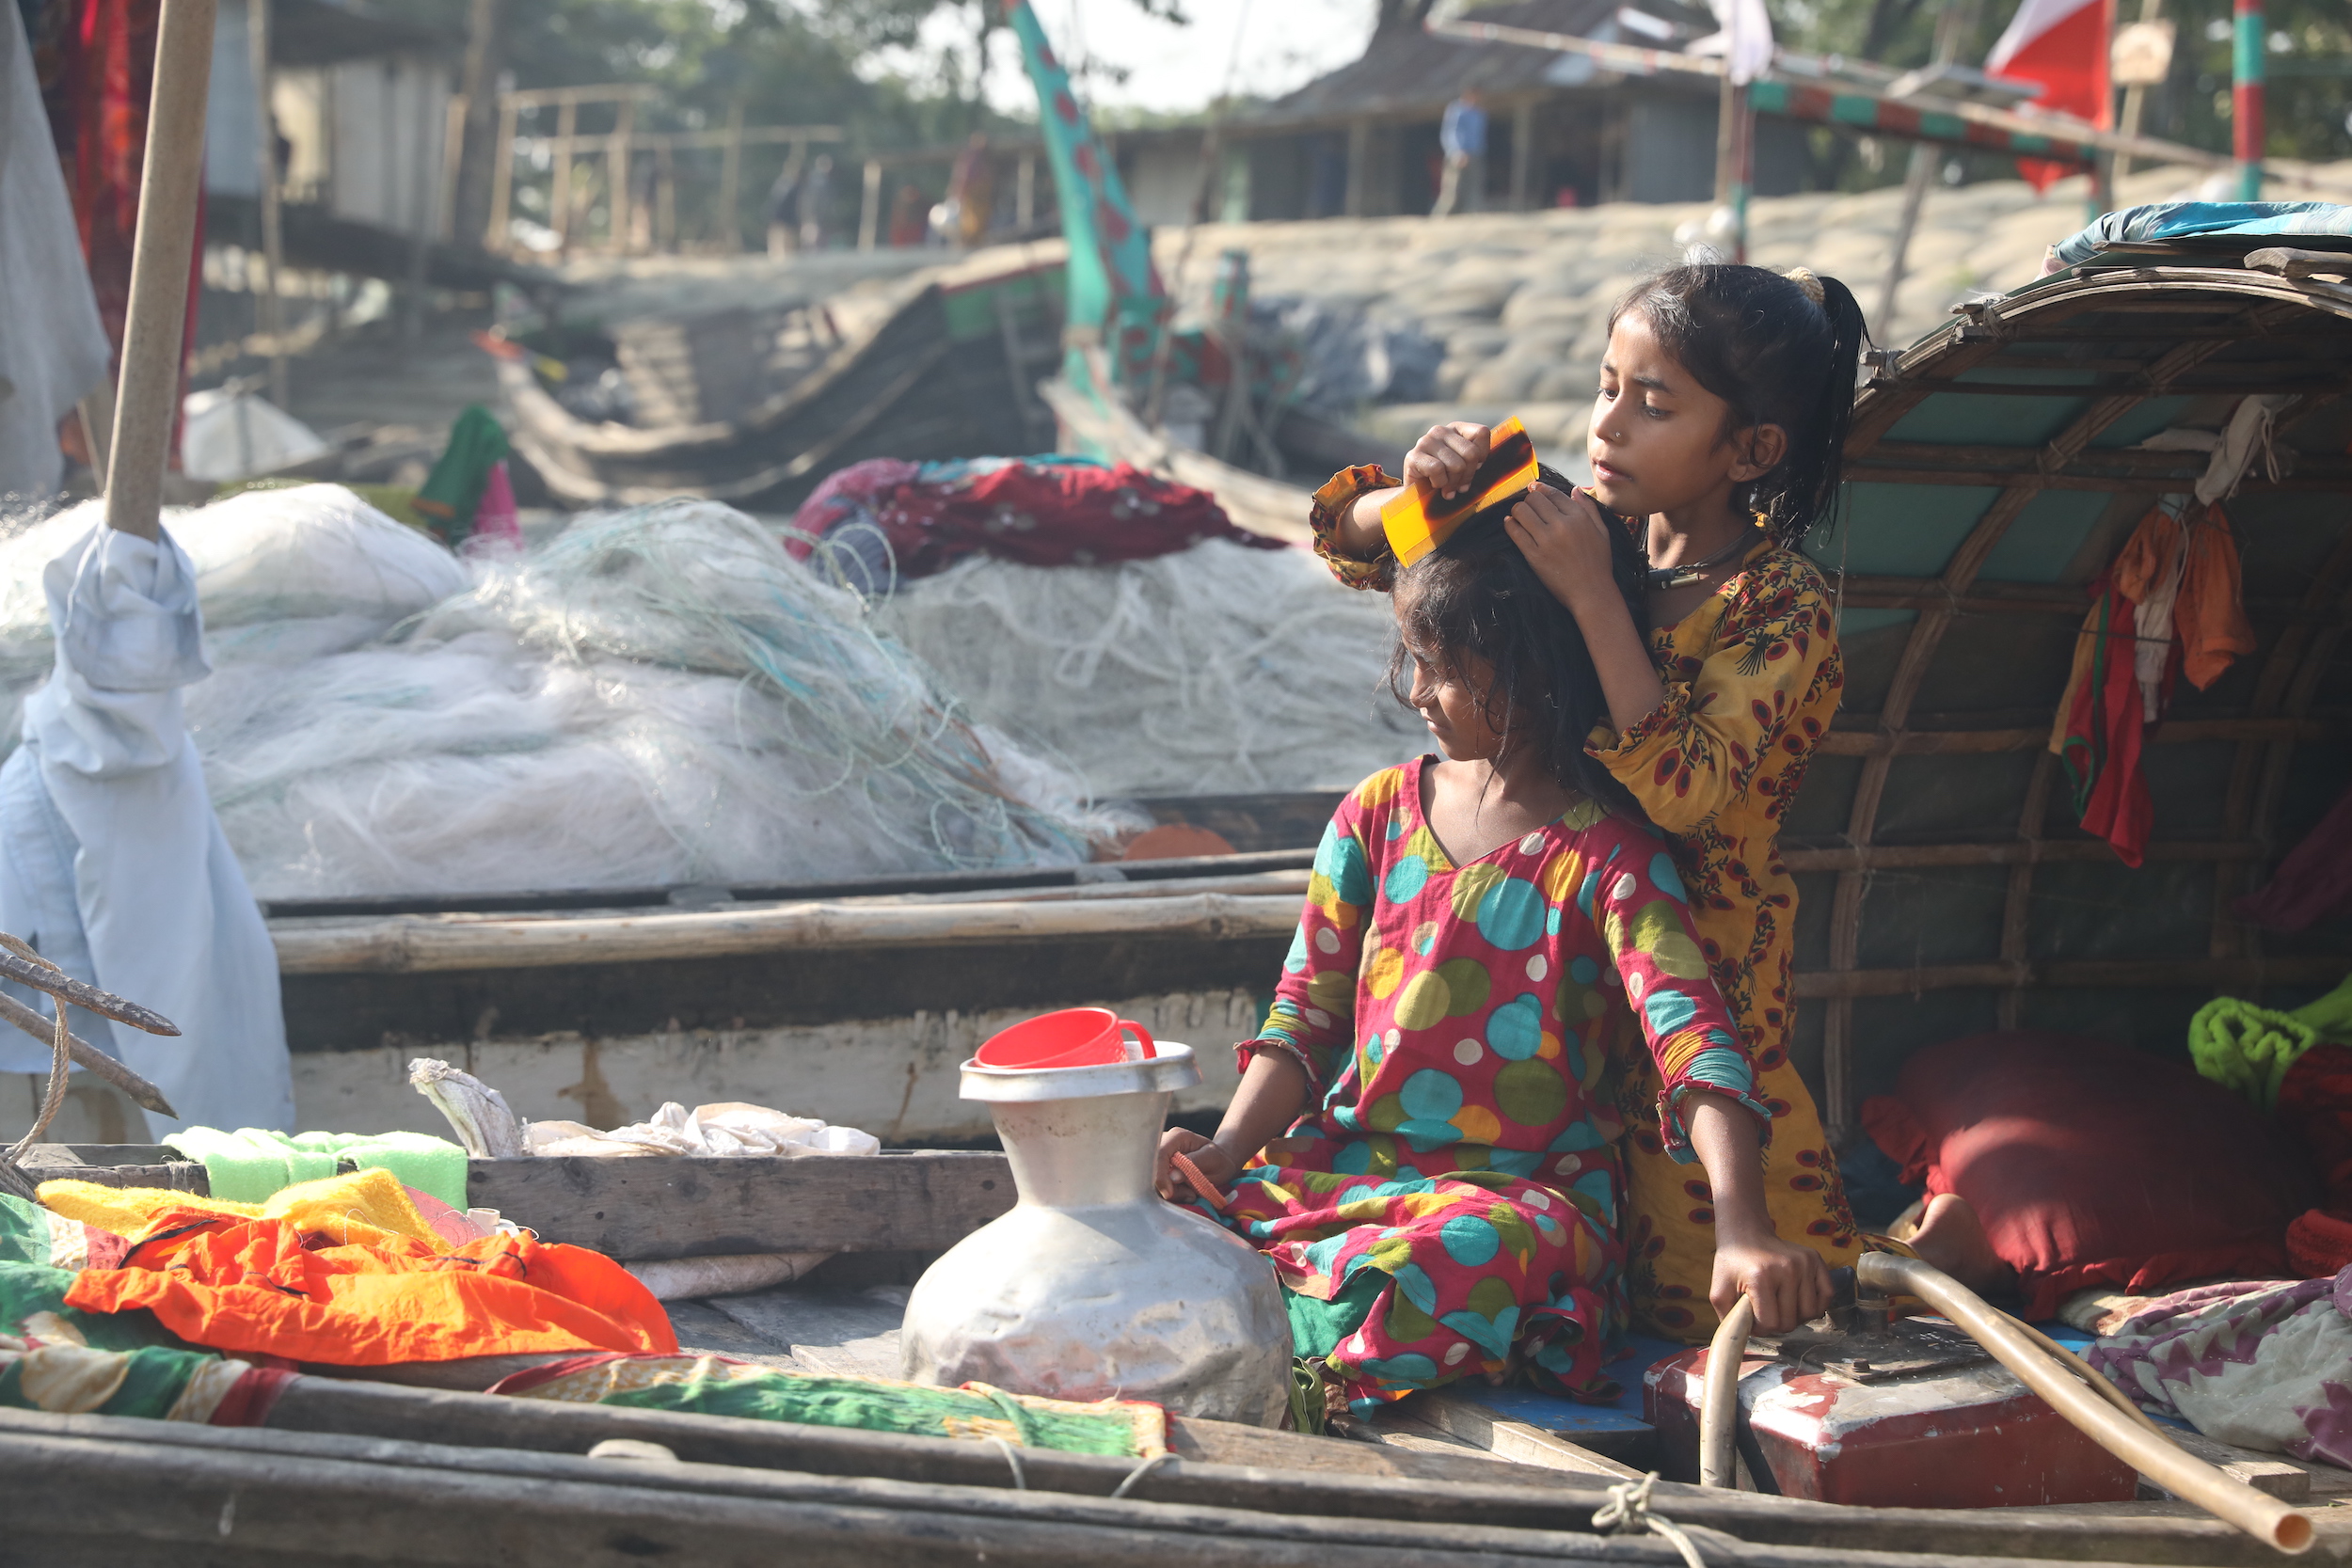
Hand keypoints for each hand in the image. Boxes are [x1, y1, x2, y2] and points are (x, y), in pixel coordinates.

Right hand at [1154, 1127, 1241, 1201]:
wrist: (1219, 1163)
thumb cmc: (1218, 1159)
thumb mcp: (1212, 1160)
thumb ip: (1194, 1165)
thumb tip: (1172, 1177)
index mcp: (1177, 1137)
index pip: (1160, 1153)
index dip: (1160, 1175)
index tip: (1168, 1194)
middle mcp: (1164, 1144)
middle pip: (1152, 1168)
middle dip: (1167, 1187)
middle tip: (1190, 1194)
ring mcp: (1159, 1158)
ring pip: (1153, 1180)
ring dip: (1172, 1192)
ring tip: (1192, 1193)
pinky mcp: (1159, 1171)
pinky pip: (1158, 1186)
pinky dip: (1172, 1195)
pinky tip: (1186, 1193)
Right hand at [1403, 422, 1491, 499]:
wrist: (1418, 495)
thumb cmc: (1445, 479)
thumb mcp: (1465, 466)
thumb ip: (1475, 459)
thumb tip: (1480, 464)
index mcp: (1456, 428)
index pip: (1481, 432)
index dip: (1482, 455)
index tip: (1473, 468)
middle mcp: (1440, 430)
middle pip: (1471, 453)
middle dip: (1467, 475)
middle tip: (1459, 485)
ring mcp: (1425, 441)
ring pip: (1456, 465)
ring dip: (1453, 483)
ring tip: (1447, 487)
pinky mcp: (1413, 456)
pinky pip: (1437, 469)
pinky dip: (1439, 483)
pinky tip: (1434, 485)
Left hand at [1505, 484, 1621, 613]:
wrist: (1592, 593)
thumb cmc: (1599, 564)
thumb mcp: (1602, 532)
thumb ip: (1589, 508)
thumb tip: (1575, 489)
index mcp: (1579, 517)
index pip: (1553, 493)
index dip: (1540, 488)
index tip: (1534, 488)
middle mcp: (1562, 525)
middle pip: (1535, 499)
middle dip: (1529, 500)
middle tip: (1528, 506)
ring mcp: (1547, 540)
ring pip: (1522, 512)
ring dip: (1517, 510)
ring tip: (1519, 515)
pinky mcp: (1534, 556)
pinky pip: (1515, 532)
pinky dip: (1510, 525)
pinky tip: (1511, 524)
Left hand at [1710, 1234, 1834, 1334]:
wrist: (1746, 1235)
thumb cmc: (1732, 1265)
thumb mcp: (1719, 1291)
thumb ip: (1729, 1319)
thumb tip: (1743, 1341)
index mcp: (1761, 1277)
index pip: (1770, 1323)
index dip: (1759, 1328)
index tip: (1752, 1316)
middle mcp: (1787, 1269)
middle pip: (1791, 1321)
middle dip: (1776, 1323)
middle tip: (1765, 1310)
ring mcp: (1804, 1263)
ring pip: (1810, 1313)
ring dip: (1795, 1315)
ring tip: (1780, 1304)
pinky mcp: (1816, 1260)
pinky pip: (1827, 1295)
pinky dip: (1815, 1305)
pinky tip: (1798, 1300)